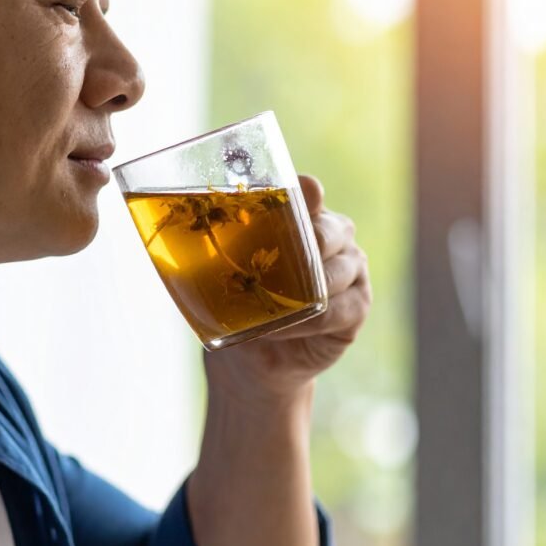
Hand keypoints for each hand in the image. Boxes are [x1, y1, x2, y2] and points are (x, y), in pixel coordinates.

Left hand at [203, 174, 371, 405]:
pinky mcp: (358, 306)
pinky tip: (284, 328)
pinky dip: (311, 320)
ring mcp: (351, 268)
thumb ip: (219, 243)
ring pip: (337, 270)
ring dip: (302, 292)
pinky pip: (341, 309)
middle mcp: (334, 234)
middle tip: (273, 266)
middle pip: (330, 230)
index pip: (310, 192)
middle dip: (305, 246)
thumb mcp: (224, 268)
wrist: (254, 352)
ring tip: (269, 308)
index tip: (305, 193)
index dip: (309, 194)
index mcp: (302, 214)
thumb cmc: (239, 298)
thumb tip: (187, 229)